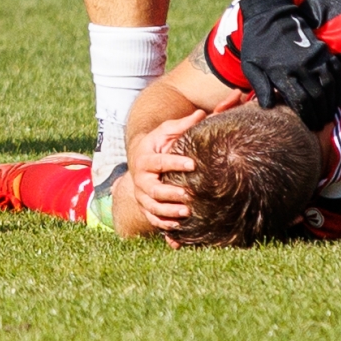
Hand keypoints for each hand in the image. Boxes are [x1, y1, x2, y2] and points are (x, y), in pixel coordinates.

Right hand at [129, 111, 201, 229]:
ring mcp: (141, 195)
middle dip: (171, 194)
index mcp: (145, 159)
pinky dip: (163, 224)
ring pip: (152, 207)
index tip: (193, 164)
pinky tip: (177, 226)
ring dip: (169, 211)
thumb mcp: (166, 131)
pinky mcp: (144, 206)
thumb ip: (182, 124)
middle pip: (154, 190)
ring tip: (187, 212)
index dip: (176, 163)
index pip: (160, 162)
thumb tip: (201, 114)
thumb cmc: (157, 142)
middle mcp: (140, 179)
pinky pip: (152, 218)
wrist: (139, 158)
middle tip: (189, 195)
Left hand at [237, 0, 340, 127]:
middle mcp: (301, 65)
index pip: (301, 102)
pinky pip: (335, 71)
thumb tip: (269, 107)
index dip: (307, 117)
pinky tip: (337, 97)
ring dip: (331, 103)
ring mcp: (314, 56)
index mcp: (282, 72)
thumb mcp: (250, 66)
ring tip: (329, 115)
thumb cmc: (257, 44)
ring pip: (329, 85)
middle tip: (321, 125)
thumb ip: (260, 87)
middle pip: (317, 97)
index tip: (309, 127)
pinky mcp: (322, 49)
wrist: (269, 15)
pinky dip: (338, 85)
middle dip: (320, 114)